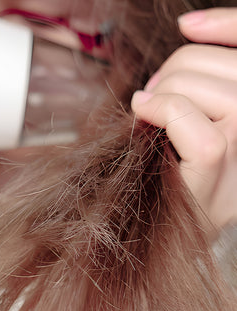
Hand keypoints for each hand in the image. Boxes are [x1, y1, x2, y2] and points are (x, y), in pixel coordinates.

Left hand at [131, 7, 236, 234]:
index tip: (186, 25)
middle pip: (221, 63)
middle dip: (175, 70)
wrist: (172, 229)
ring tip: (150, 113)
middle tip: (154, 95)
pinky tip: (143, 114)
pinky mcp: (215, 169)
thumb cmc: (180, 169)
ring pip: (200, 87)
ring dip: (162, 92)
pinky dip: (160, 110)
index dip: (227, 23)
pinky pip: (188, 120)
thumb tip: (189, 26)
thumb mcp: (202, 116)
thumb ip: (205, 79)